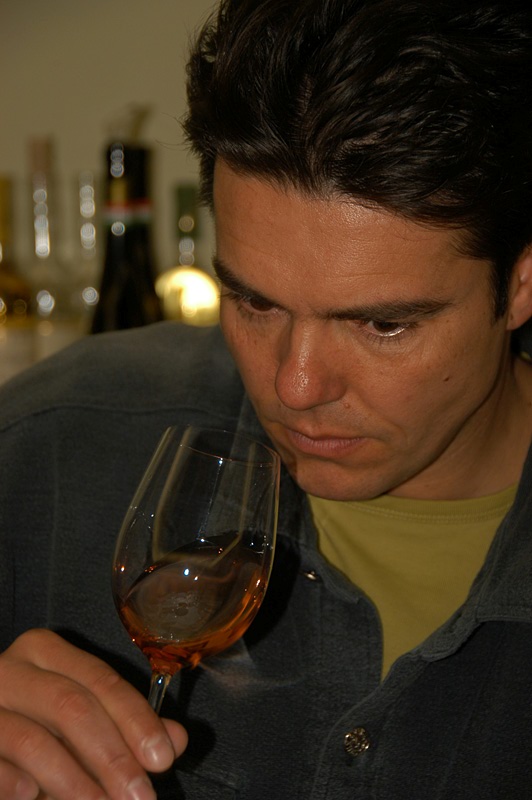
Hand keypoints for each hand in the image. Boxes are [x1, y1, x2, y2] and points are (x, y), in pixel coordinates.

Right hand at [0, 629, 187, 799]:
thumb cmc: (39, 725)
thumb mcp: (86, 720)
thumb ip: (129, 727)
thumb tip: (177, 739)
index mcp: (45, 652)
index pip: (100, 680)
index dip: (135, 719)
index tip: (162, 758)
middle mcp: (12, 669)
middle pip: (71, 706)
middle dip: (112, 757)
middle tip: (139, 797)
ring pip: (32, 741)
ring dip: (74, 783)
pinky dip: (16, 785)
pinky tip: (35, 797)